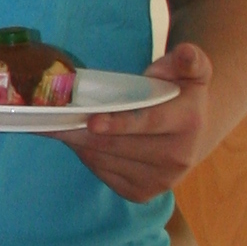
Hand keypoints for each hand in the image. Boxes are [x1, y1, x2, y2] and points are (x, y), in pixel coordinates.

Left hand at [63, 39, 212, 201]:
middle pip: (116, 144)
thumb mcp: (191, 71)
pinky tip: (82, 141)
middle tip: (52, 118)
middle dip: (80, 131)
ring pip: (103, 160)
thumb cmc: (182, 94)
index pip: (149, 123)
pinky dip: (86, 155)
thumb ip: (189, 59)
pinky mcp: (142, 193)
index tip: (91, 121)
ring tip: (63, 125)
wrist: (195, 133)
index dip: (119, 123)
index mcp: (188, 122)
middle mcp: (177, 157)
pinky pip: (102, 172)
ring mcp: (160, 180)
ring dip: (77, 142)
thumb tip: (184, 51)